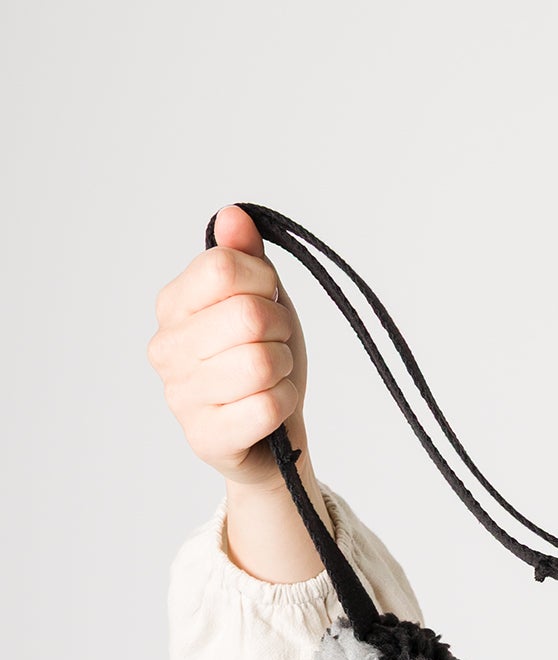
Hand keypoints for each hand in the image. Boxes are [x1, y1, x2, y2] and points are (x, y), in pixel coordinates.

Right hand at [147, 204, 309, 485]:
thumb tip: (232, 216)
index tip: (268, 299)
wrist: (271, 437)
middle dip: (280, 329)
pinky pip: (266, 406)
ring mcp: (180, 397)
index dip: (263, 282)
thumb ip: (246, 257)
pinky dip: (285, 404)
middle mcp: (165, 348)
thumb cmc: (263, 361)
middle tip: (277, 344)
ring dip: (284, 368)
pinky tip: (272, 409)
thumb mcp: (261, 299)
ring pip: (260, 363)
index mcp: (173, 305)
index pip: (223, 268)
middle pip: (248, 316)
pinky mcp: (205, 438)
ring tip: (272, 376)